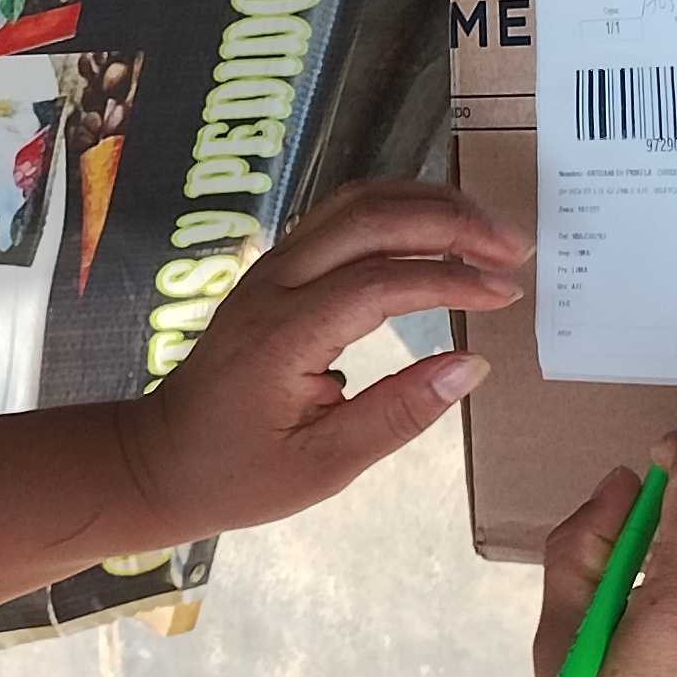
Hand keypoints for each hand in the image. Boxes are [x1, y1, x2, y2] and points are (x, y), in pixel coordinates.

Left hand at [114, 181, 527, 542]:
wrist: (160, 459)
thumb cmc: (238, 473)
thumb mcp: (323, 464)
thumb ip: (399, 414)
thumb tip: (472, 365)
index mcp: (283, 335)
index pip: (380, 282)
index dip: (450, 280)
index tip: (505, 294)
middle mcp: (274, 284)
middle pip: (369, 217)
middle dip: (451, 221)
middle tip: (515, 248)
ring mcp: (270, 267)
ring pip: (354, 203)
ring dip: (427, 205)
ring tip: (489, 234)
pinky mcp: (276, 268)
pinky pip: (341, 217)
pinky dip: (399, 212)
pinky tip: (440, 231)